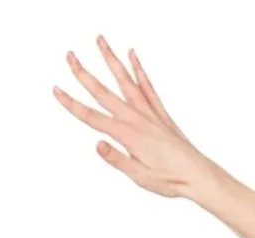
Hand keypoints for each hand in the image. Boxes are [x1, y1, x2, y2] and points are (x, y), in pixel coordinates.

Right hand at [52, 36, 218, 199]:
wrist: (199, 176)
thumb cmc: (170, 179)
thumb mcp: (140, 176)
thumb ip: (117, 159)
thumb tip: (98, 145)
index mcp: (128, 135)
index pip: (92, 117)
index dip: (72, 103)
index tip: (56, 90)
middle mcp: (137, 118)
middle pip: (104, 92)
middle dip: (84, 74)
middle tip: (69, 55)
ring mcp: (149, 113)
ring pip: (126, 81)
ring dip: (112, 60)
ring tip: (100, 40)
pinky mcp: (160, 113)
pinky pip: (148, 87)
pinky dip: (139, 70)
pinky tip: (132, 55)